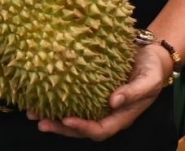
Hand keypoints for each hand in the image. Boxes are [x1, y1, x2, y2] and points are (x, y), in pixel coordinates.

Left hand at [32, 42, 168, 140]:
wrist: (152, 54)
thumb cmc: (152, 69)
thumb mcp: (149, 80)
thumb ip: (133, 92)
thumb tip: (112, 102)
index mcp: (121, 116)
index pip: (99, 129)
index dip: (82, 127)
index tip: (65, 119)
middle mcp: (107, 113)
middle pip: (81, 127)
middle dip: (60, 126)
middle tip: (39, 122)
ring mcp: (97, 102)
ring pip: (73, 113)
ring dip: (53, 114)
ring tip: (32, 112)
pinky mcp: (89, 89)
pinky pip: (72, 97)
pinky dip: (56, 97)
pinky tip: (40, 91)